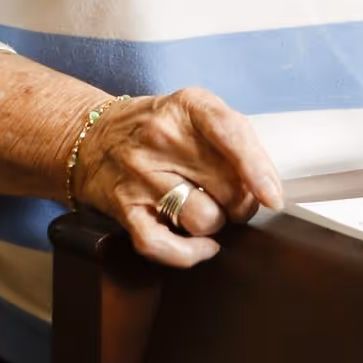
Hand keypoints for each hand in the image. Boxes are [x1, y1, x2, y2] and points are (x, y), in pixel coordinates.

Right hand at [72, 86, 282, 267]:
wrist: (90, 137)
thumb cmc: (158, 129)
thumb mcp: (196, 111)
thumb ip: (235, 139)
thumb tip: (268, 189)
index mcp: (187, 108)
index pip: (229, 133)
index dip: (257, 169)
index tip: (272, 197)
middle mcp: (161, 138)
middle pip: (226, 187)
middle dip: (242, 203)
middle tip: (235, 200)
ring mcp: (140, 175)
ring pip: (203, 219)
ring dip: (216, 225)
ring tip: (209, 212)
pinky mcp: (124, 208)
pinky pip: (163, 245)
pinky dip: (189, 254)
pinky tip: (201, 246)